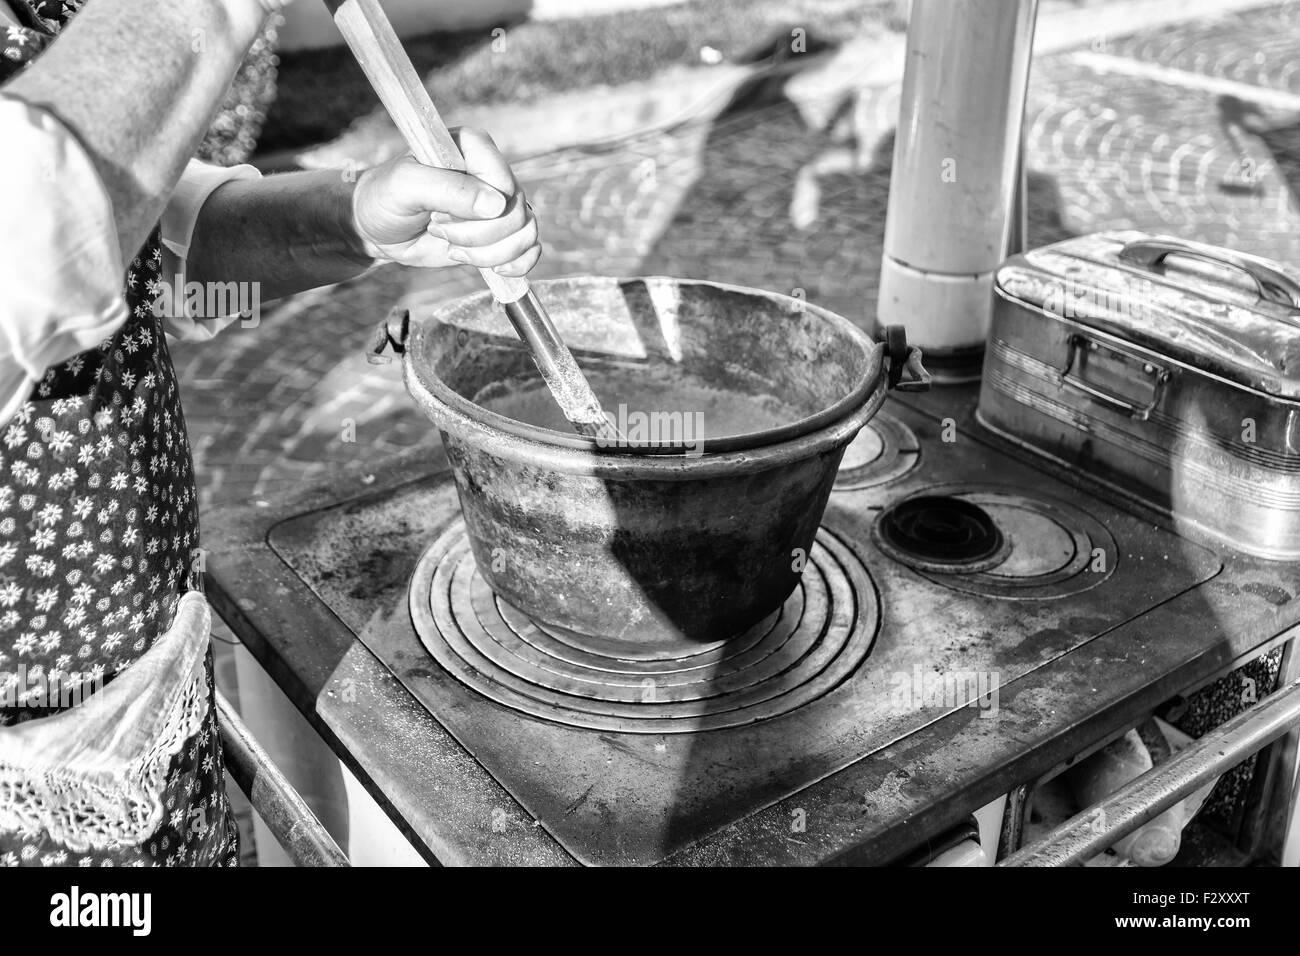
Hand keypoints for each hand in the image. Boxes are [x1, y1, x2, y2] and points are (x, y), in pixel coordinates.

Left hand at [350, 128, 541, 277]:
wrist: (377, 228)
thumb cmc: (385, 198)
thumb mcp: (406, 187)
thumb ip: (449, 190)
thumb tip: (497, 205)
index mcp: (474, 147)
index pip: (504, 184)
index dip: (478, 210)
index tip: (439, 215)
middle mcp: (492, 173)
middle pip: (517, 214)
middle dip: (477, 236)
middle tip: (439, 231)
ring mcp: (499, 205)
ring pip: (526, 233)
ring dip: (490, 253)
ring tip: (453, 249)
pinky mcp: (500, 233)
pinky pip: (531, 249)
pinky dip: (517, 265)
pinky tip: (493, 269)